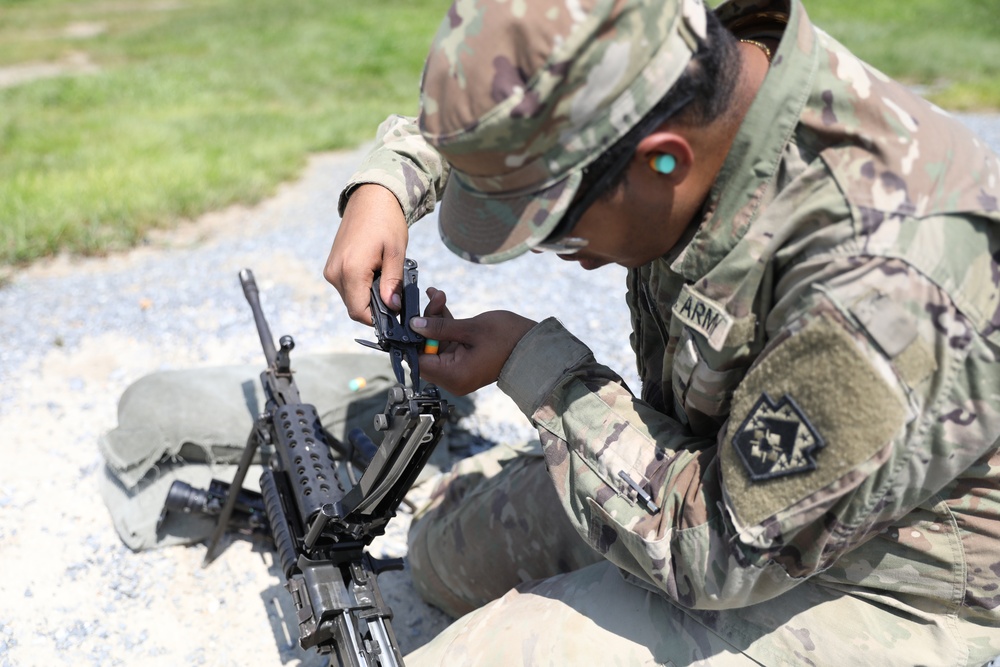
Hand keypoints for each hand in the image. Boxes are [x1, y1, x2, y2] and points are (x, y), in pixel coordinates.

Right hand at [323, 184, 408, 324]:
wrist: (370, 198)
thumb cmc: (386, 222)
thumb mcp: (396, 253)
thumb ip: (393, 282)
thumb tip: (392, 307)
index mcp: (351, 270)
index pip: (359, 312)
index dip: (378, 319)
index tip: (395, 313)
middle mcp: (335, 273)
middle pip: (354, 307)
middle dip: (375, 307)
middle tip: (394, 294)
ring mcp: (330, 269)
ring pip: (350, 298)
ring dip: (367, 296)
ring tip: (384, 277)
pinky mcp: (331, 266)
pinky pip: (346, 287)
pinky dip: (360, 287)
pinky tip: (375, 273)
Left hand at [410, 307, 536, 394]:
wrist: (534, 346)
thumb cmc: (508, 338)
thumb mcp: (470, 328)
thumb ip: (440, 327)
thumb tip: (414, 325)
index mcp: (454, 376)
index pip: (419, 360)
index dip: (412, 338)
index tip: (411, 316)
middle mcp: (453, 378)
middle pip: (426, 350)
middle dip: (426, 323)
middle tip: (435, 299)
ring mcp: (458, 371)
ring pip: (435, 344)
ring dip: (435, 321)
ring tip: (440, 295)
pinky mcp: (463, 361)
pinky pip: (447, 344)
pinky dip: (444, 327)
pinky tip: (441, 303)